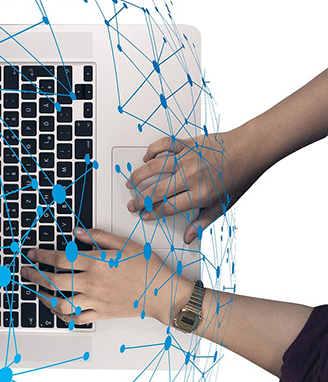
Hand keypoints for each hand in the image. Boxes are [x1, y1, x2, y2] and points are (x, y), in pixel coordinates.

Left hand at [20, 228, 193, 325]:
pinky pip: (76, 318)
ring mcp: (95, 300)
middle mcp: (93, 282)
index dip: (41, 256)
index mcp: (98, 263)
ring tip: (36, 292)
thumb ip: (99, 236)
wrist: (164, 294)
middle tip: (25, 271)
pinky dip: (63, 315)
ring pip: (61, 302)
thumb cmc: (149, 269)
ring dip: (44, 297)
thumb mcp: (126, 244)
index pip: (60, 259)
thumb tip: (77, 232)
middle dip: (34, 275)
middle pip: (54, 280)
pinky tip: (57, 309)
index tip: (32, 254)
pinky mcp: (101, 313)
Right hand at [125, 127, 264, 243]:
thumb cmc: (240, 175)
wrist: (251, 149)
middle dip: (141, 200)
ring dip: (138, 176)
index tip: (145, 215)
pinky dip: (152, 150)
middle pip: (157, 191)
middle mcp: (191, 176)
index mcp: (200, 194)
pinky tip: (146, 158)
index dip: (153, 213)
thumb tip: (189, 238)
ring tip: (131, 183)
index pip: (168, 207)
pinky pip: (163, 145)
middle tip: (133, 204)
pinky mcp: (187, 144)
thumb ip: (203, 221)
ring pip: (154, 168)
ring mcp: (188, 159)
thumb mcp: (224, 204)